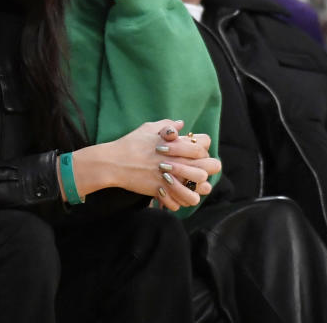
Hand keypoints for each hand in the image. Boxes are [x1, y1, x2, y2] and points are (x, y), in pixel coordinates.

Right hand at [71, 119, 220, 211]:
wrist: (114, 162)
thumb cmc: (130, 143)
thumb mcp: (148, 128)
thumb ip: (167, 125)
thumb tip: (181, 124)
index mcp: (177, 144)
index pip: (204, 144)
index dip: (203, 148)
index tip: (196, 152)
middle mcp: (179, 161)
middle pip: (211, 166)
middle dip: (208, 169)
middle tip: (198, 171)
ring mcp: (172, 177)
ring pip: (200, 188)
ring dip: (196, 189)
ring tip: (188, 188)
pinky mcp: (162, 191)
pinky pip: (180, 202)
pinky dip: (178, 202)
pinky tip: (172, 197)